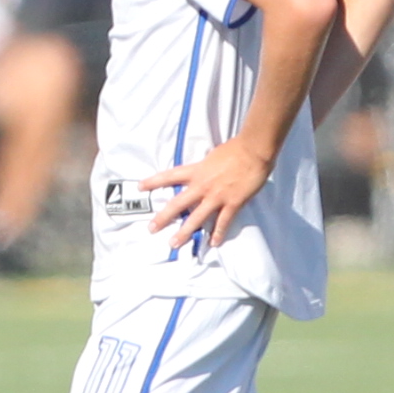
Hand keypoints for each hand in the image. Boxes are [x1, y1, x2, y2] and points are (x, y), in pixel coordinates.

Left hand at [143, 132, 277, 250]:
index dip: (154, 181)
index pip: (170, 176)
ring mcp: (216, 196)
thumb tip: (202, 171)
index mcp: (196, 171)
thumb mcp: (212, 156)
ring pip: (196, 218)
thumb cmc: (235, 149)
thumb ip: (204, 167)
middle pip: (178, 203)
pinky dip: (218, 233)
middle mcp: (202, 186)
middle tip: (152, 228)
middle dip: (163, 217)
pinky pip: (223, 222)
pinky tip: (213, 243)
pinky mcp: (232, 203)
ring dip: (185, 232)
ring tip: (174, 242)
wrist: (252, 151)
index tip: (141, 187)